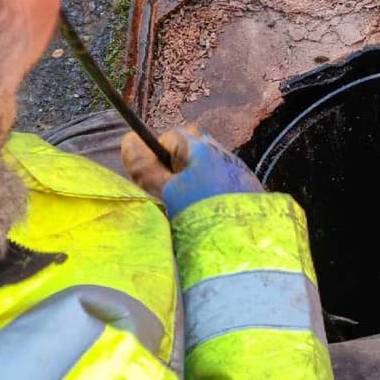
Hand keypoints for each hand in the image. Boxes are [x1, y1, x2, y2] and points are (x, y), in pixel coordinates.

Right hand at [121, 126, 261, 217]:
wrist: (247, 242)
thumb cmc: (201, 215)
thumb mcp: (165, 192)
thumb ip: (146, 167)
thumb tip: (129, 140)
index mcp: (202, 148)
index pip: (171, 136)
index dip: (156, 155)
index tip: (154, 179)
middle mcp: (223, 152)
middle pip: (191, 150)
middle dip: (177, 167)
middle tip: (171, 193)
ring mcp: (240, 170)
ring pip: (207, 167)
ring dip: (196, 181)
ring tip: (192, 207)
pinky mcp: (250, 189)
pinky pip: (224, 182)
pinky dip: (213, 193)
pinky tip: (212, 213)